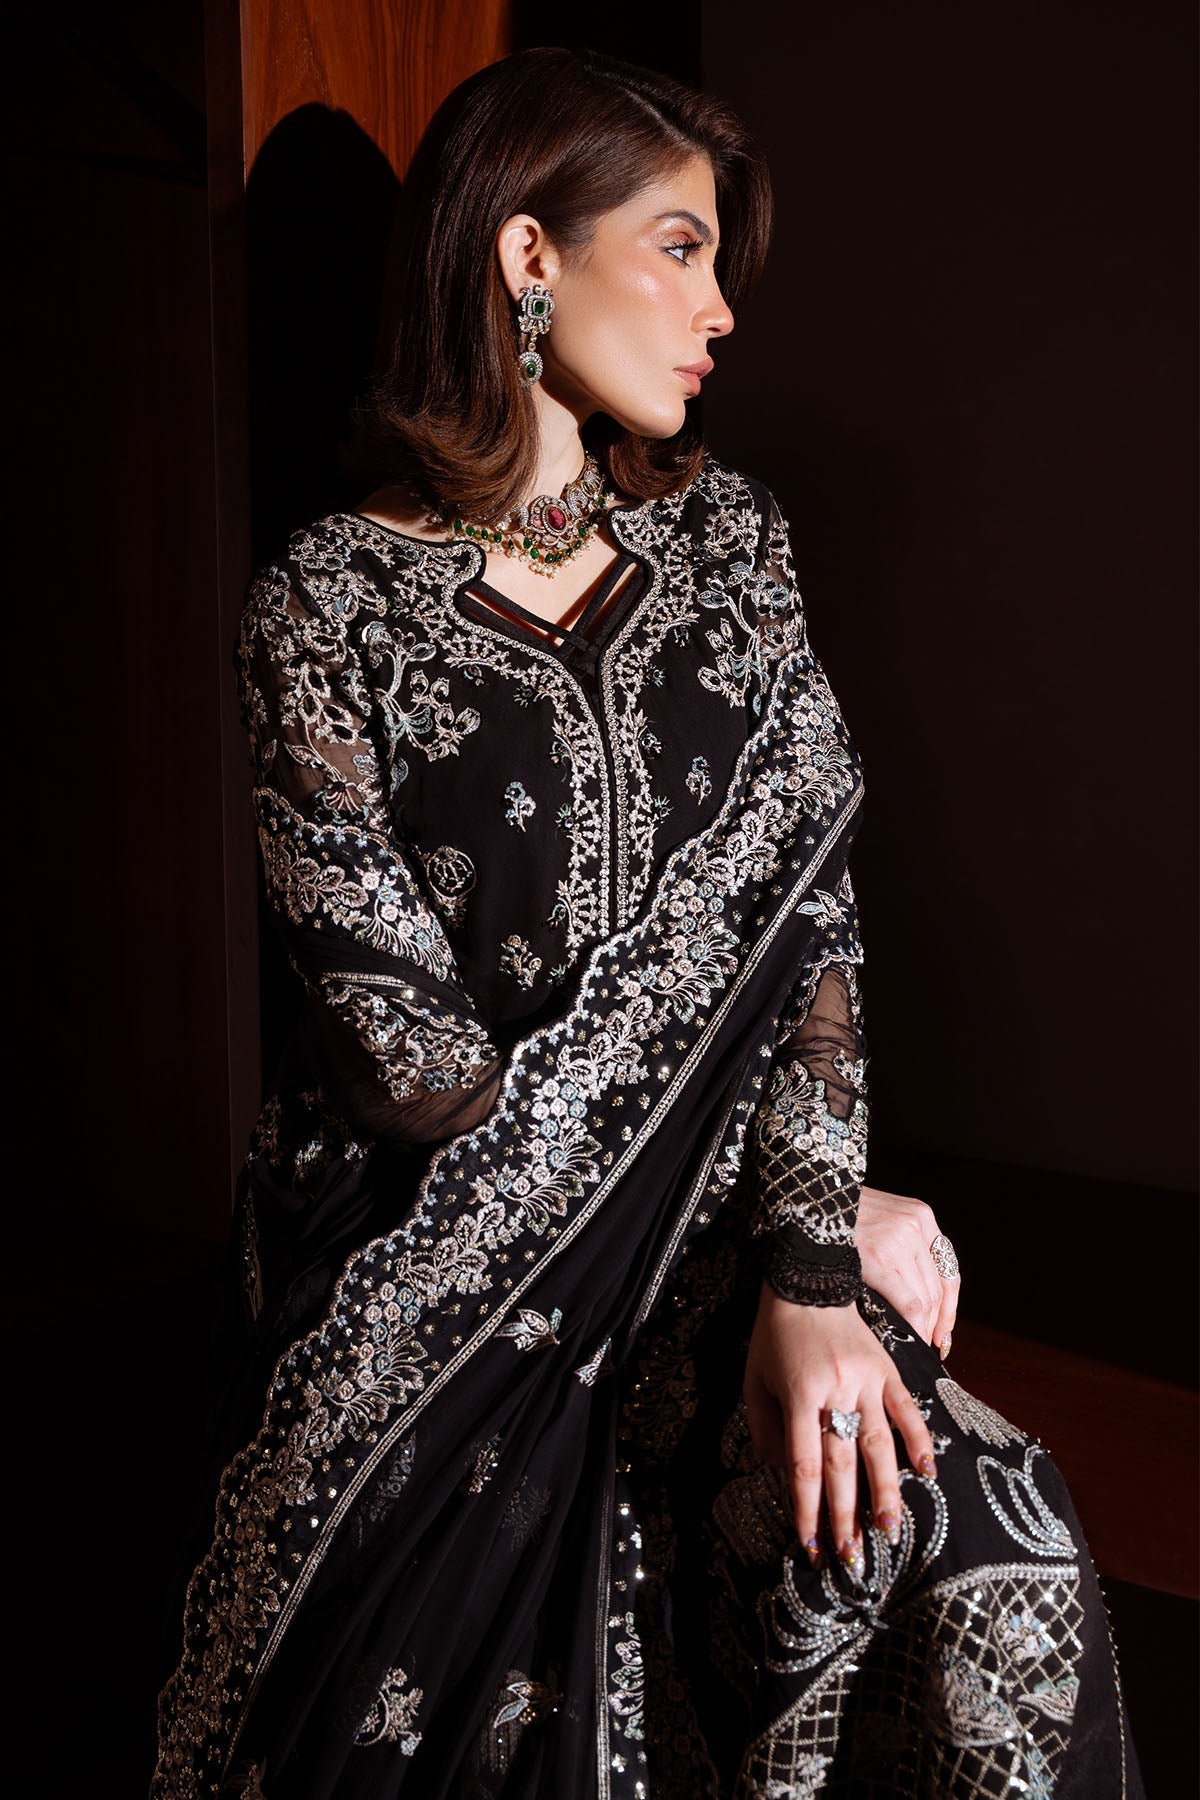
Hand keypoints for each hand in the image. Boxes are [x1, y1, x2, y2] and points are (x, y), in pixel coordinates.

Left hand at [743, 1282, 936, 1573]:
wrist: (806, 1280)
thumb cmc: (774, 1336)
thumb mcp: (754, 1382)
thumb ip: (766, 1431)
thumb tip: (787, 1476)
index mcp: (798, 1395)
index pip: (805, 1466)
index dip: (807, 1510)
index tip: (810, 1545)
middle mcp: (835, 1390)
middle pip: (843, 1464)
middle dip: (845, 1514)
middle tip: (852, 1556)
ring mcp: (866, 1379)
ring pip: (879, 1444)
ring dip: (885, 1490)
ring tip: (890, 1529)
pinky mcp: (888, 1369)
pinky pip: (907, 1409)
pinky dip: (920, 1440)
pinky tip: (929, 1472)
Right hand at [855, 1185, 959, 1354]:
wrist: (811, 1203)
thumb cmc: (841, 1216)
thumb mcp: (883, 1218)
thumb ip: (904, 1246)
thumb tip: (920, 1299)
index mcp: (921, 1215)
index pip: (947, 1270)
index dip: (949, 1306)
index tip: (944, 1330)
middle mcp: (915, 1225)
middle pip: (938, 1287)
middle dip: (937, 1321)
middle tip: (931, 1344)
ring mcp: (898, 1241)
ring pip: (926, 1299)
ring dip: (925, 1327)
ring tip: (917, 1342)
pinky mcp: (879, 1258)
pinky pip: (909, 1304)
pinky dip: (913, 1326)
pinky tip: (910, 1337)